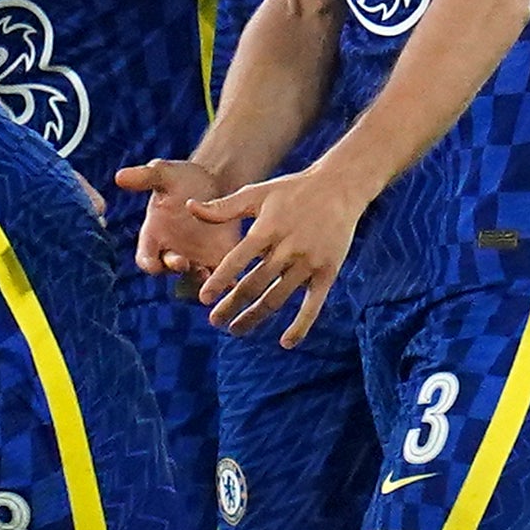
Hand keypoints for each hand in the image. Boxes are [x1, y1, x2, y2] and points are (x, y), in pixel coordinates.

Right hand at [112, 154, 235, 276]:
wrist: (214, 180)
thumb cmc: (182, 178)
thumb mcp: (164, 174)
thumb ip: (144, 177)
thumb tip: (120, 176)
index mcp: (153, 237)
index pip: (145, 259)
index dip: (148, 264)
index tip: (152, 265)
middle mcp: (172, 252)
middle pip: (170, 270)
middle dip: (175, 267)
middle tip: (184, 263)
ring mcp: (195, 258)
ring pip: (195, 278)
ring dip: (201, 280)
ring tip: (209, 275)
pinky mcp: (219, 259)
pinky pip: (220, 276)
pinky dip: (225, 281)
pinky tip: (233, 279)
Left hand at [194, 166, 366, 346]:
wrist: (340, 187)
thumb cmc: (293, 190)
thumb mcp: (258, 193)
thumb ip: (223, 207)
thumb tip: (189, 208)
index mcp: (268, 228)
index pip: (238, 258)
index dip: (220, 279)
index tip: (204, 299)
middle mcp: (288, 247)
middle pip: (255, 283)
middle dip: (232, 305)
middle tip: (215, 321)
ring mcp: (309, 262)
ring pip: (278, 297)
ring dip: (255, 317)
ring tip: (236, 330)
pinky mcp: (327, 272)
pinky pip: (314, 304)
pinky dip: (301, 325)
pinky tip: (286, 342)